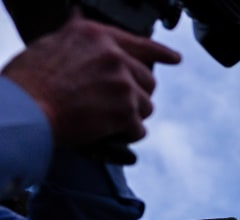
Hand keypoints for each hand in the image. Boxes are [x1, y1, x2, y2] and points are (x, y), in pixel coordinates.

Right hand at [0, 10, 180, 145]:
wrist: (26, 108)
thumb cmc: (31, 81)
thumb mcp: (54, 44)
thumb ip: (80, 42)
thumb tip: (83, 26)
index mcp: (97, 36)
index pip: (140, 43)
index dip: (161, 53)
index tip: (175, 59)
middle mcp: (114, 57)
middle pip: (147, 80)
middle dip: (136, 94)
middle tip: (116, 104)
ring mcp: (123, 84)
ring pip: (146, 106)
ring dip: (131, 116)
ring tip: (106, 118)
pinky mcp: (125, 112)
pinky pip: (139, 129)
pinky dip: (126, 135)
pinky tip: (109, 133)